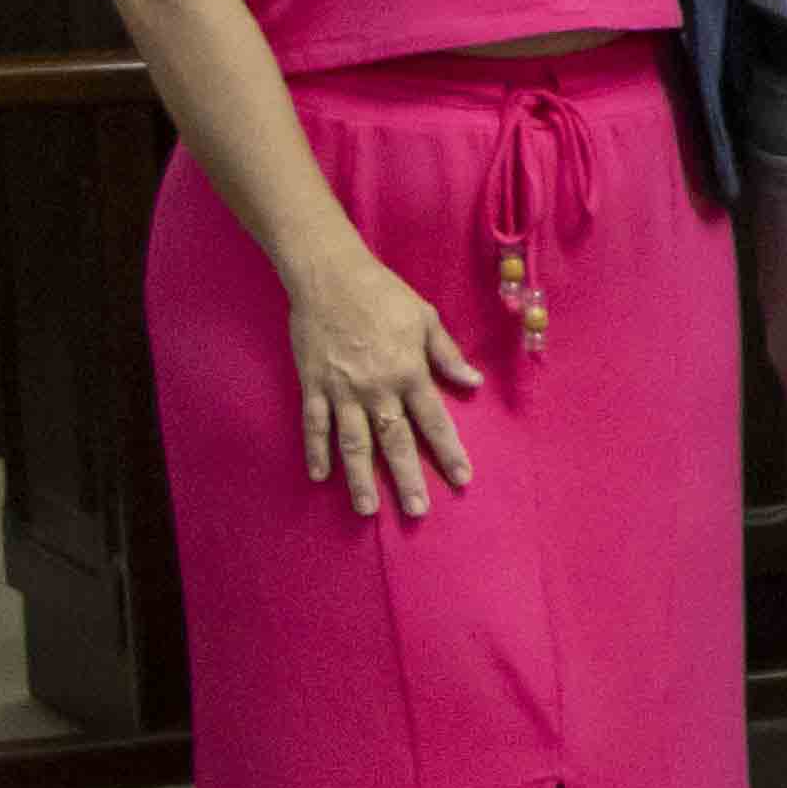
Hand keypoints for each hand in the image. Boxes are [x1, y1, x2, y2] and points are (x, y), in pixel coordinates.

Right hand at [285, 245, 482, 519]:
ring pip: (354, 443)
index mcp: (409, 373)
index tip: (461, 479)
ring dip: (361, 478)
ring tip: (368, 509)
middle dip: (408, 479)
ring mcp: (342, 390)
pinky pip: (314, 425)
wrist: (329, 276)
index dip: (449, 452)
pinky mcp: (313, 385)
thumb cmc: (383, 294)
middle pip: (396, 442)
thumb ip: (448, 355)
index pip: (434, 421)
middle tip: (417, 511)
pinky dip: (317, 451)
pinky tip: (321, 476)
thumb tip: (473, 383)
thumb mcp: (426, 319)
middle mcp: (377, 388)